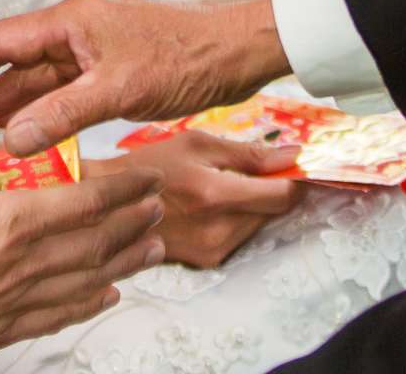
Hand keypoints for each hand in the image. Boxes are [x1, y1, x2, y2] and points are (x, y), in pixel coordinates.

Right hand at [0, 0, 288, 154]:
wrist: (240, 51)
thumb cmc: (189, 57)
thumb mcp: (121, 89)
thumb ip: (64, 114)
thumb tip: (10, 140)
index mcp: (71, 20)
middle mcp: (75, 30)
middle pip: (10, 63)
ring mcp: (92, 51)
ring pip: (34, 82)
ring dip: (4, 109)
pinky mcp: (109, 71)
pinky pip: (61, 94)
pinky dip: (39, 116)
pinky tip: (22, 138)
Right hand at [0, 104, 166, 373]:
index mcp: (8, 222)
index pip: (84, 202)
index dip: (123, 189)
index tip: (147, 178)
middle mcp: (26, 262)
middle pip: (98, 240)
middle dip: (134, 221)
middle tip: (160, 206)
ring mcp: (20, 299)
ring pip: (89, 278)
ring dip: (126, 261)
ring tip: (153, 247)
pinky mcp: (7, 328)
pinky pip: (62, 313)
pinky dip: (91, 303)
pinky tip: (107, 296)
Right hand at [94, 133, 299, 268]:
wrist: (110, 207)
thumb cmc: (150, 168)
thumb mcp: (197, 144)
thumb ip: (248, 153)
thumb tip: (293, 155)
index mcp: (215, 194)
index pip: (283, 196)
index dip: (296, 179)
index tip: (296, 166)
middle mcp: (218, 230)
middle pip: (274, 212)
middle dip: (272, 190)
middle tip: (251, 171)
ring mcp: (213, 250)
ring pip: (259, 225)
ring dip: (255, 206)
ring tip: (223, 186)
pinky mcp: (207, 262)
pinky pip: (240, 237)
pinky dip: (238, 220)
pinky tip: (213, 206)